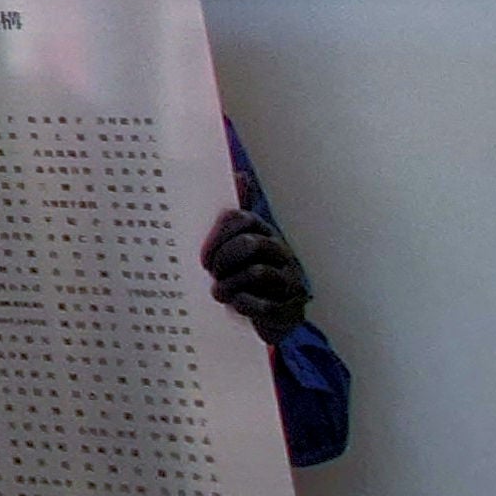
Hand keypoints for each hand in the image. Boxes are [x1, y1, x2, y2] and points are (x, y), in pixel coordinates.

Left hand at [200, 207, 311, 338]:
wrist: (275, 320)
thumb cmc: (248, 278)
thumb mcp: (239, 246)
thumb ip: (235, 217)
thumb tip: (242, 175)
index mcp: (266, 234)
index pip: (242, 219)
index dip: (217, 235)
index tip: (203, 256)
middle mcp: (282, 253)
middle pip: (250, 244)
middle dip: (223, 259)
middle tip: (211, 273)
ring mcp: (290, 281)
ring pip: (257, 273)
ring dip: (229, 284)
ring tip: (218, 292)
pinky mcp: (292, 310)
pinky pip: (265, 306)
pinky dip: (244, 305)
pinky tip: (235, 305)